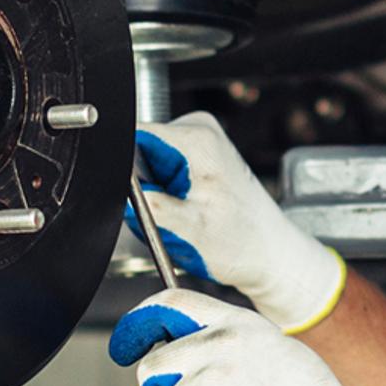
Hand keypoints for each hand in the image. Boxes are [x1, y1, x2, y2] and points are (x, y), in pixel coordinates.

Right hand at [128, 113, 348, 332]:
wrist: (269, 254)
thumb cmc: (242, 243)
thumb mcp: (188, 229)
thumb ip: (150, 205)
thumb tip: (117, 191)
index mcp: (197, 138)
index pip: (133, 135)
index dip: (122, 169)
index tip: (138, 198)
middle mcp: (198, 130)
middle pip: (136, 151)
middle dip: (141, 188)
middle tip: (169, 215)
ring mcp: (198, 142)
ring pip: (144, 165)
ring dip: (152, 195)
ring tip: (181, 216)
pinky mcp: (196, 157)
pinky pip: (158, 172)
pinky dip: (163, 196)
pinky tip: (185, 211)